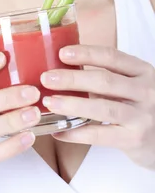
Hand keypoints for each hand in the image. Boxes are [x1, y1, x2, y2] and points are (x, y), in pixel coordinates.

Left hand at [40, 44, 154, 169]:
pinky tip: (59, 131)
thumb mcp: (132, 86)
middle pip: (105, 81)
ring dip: (72, 104)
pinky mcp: (135, 139)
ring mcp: (142, 116)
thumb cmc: (139, 108)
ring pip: (103, 107)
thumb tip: (62, 70)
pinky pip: (101, 135)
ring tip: (49, 102)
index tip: (62, 53)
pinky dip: (77, 133)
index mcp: (142, 71)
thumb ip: (106, 78)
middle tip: (47, 78)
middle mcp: (146, 91)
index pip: (112, 57)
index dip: (86, 54)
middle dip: (72, 79)